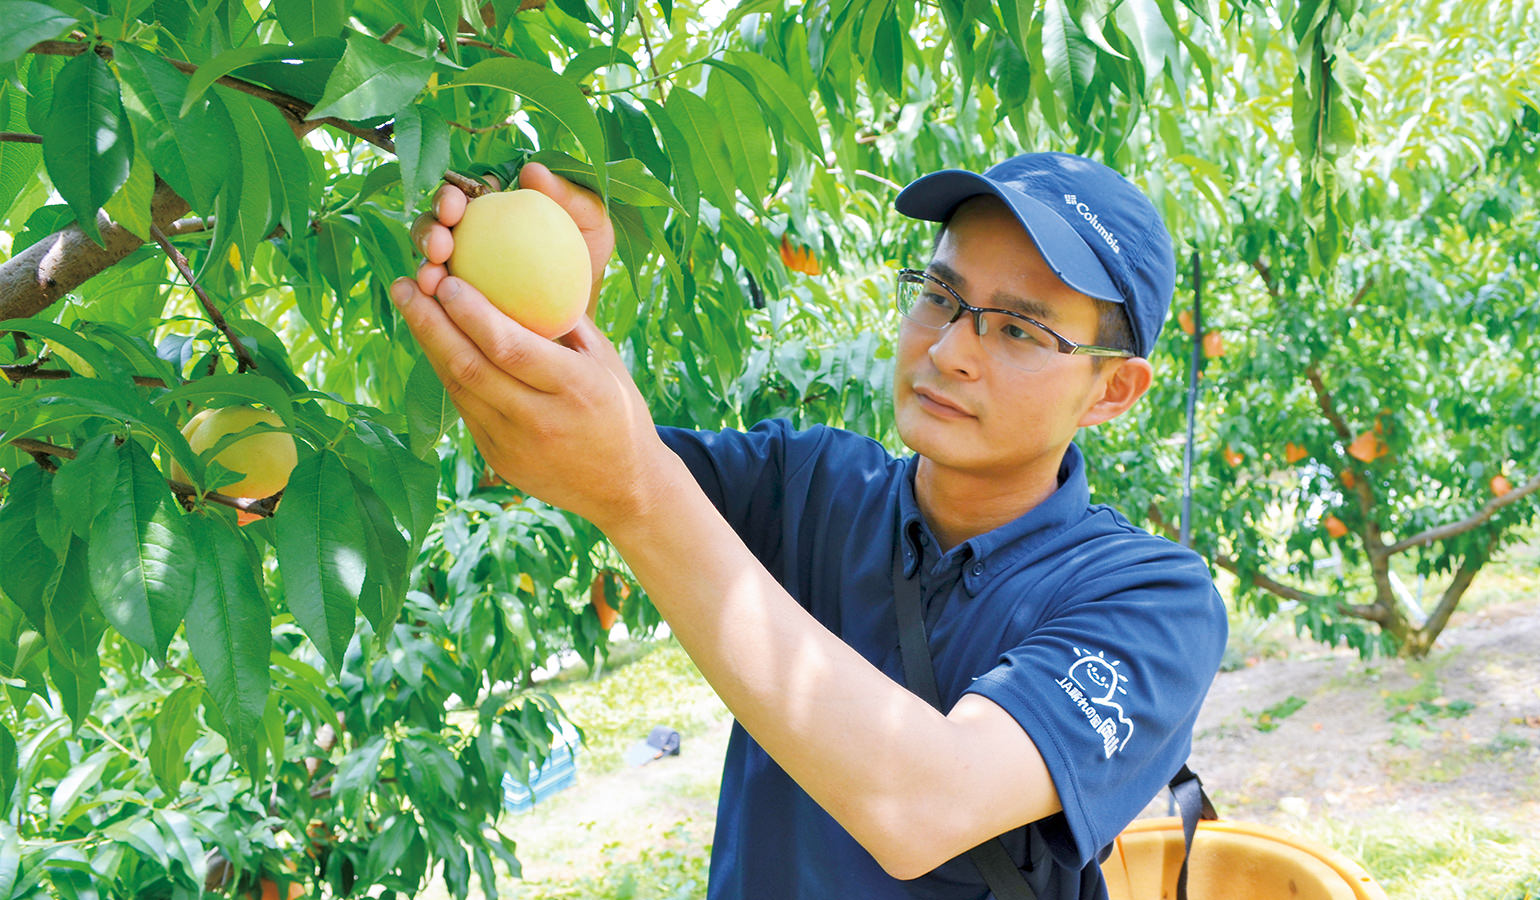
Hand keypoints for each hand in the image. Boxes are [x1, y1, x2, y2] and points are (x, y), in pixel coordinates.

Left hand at [388, 273, 673, 530]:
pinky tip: (432, 340)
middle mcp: (540, 419)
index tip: (447, 280)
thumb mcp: (606, 361)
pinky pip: (464, 408)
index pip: (511, 348)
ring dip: (428, 343)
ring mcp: (514, 445)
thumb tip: (527, 267)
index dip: (472, 314)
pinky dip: (445, 370)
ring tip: (409, 304)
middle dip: (430, 321)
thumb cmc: (618, 409)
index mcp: (574, 388)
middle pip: (471, 367)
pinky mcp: (497, 459)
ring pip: (458, 388)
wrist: (623, 487)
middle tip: (405, 284)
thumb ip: (567, 319)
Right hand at [409, 162, 615, 304]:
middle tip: (441, 245)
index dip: (449, 197)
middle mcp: (470, 230)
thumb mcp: (592, 221)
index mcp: (492, 203)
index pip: (460, 194)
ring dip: (425, 267)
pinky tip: (435, 306)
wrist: (586, 299)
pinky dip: (434, 300)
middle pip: (436, 225)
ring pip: (431, 260)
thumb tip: (532, 171)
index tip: (455, 207)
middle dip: (427, 231)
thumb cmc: (587, 252)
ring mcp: (462, 264)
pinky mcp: (461, 298)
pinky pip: (442, 298)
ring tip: (432, 279)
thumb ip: (567, 195)